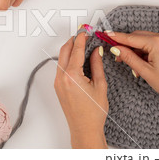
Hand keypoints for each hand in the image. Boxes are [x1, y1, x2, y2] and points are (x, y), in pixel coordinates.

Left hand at [55, 30, 108, 148]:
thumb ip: (96, 65)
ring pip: (62, 59)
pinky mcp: (58, 87)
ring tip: (83, 45)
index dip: (82, 38)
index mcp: (72, 76)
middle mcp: (61, 78)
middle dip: (73, 41)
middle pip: (64, 51)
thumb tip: (96, 51)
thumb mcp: (100, 85)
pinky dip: (68, 60)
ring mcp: (57, 82)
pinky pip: (61, 68)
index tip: (86, 30)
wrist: (84, 129)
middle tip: (84, 34)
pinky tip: (78, 59)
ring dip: (70, 50)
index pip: (76, 50)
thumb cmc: (93, 112)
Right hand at [109, 31, 158, 103]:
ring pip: (141, 39)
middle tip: (114, 54)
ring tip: (126, 61)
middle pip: (135, 36)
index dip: (116, 37)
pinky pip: (148, 43)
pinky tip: (137, 60)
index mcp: (157, 43)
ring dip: (132, 48)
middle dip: (124, 45)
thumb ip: (128, 58)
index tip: (105, 34)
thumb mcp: (145, 71)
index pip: (130, 38)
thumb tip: (115, 49)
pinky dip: (141, 50)